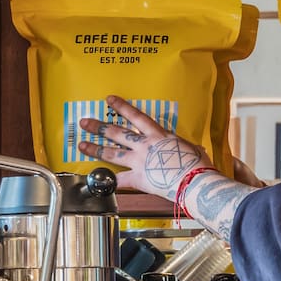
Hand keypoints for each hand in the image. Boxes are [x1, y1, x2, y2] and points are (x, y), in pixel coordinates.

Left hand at [77, 95, 216, 197]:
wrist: (195, 181)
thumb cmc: (198, 164)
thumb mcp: (193, 149)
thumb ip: (186, 147)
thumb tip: (194, 149)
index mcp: (158, 135)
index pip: (135, 117)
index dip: (121, 107)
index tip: (109, 100)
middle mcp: (144, 146)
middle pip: (117, 133)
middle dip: (99, 127)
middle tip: (85, 122)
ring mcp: (138, 162)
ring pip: (112, 153)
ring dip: (95, 148)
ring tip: (82, 145)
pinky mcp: (137, 179)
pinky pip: (118, 180)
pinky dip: (107, 181)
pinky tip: (96, 180)